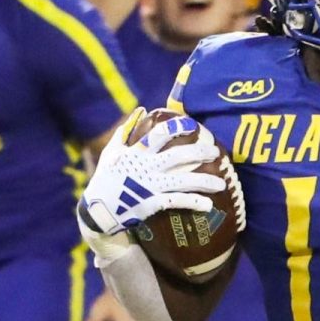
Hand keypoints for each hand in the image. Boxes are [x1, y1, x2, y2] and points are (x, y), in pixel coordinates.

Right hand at [79, 109, 225, 237]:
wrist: (97, 210)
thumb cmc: (106, 178)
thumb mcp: (112, 151)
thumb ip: (126, 130)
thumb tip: (141, 110)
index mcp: (136, 152)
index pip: (159, 134)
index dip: (178, 127)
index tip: (193, 125)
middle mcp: (145, 167)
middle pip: (178, 156)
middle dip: (200, 153)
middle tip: (216, 152)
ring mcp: (149, 186)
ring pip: (182, 181)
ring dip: (204, 181)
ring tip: (222, 184)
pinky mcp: (151, 204)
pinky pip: (176, 202)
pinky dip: (193, 202)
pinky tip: (208, 204)